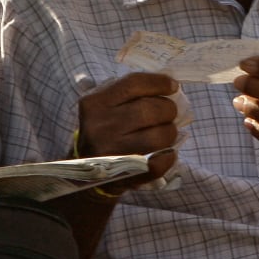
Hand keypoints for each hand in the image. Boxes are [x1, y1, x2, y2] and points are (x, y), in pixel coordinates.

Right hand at [77, 71, 180, 186]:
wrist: (85, 170)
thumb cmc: (103, 130)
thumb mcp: (104, 106)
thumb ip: (130, 94)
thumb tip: (168, 85)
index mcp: (95, 104)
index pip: (133, 84)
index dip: (159, 83)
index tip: (173, 86)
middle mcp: (100, 128)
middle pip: (148, 110)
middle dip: (168, 109)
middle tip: (169, 112)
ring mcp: (111, 153)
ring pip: (157, 137)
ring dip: (170, 132)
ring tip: (167, 132)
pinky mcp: (123, 175)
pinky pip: (157, 164)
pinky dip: (168, 156)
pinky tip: (167, 152)